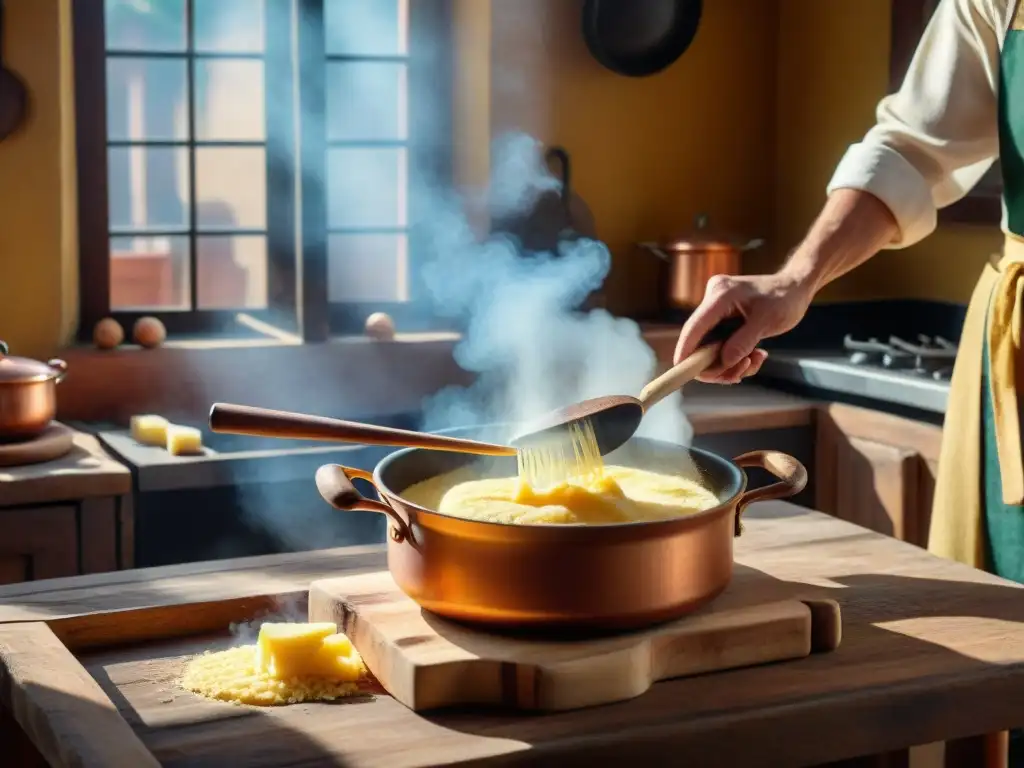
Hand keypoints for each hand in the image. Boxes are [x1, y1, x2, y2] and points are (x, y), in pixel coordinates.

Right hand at [673, 272, 814, 383]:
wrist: (795, 287)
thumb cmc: (785, 298)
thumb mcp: (767, 321)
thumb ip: (744, 342)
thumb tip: (725, 362)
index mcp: (721, 295)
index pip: (694, 328)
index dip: (685, 352)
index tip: (681, 372)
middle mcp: (713, 300)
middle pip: (700, 343)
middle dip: (718, 364)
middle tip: (741, 372)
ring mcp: (716, 311)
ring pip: (711, 348)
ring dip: (731, 363)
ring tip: (755, 360)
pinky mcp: (722, 319)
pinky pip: (721, 346)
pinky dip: (736, 357)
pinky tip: (755, 355)